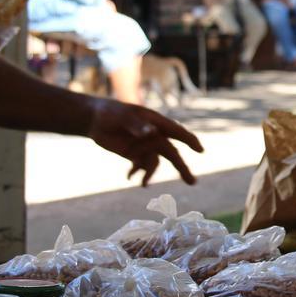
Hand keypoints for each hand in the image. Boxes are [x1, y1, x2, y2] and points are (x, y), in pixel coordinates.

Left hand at [88, 98, 203, 184]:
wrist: (95, 120)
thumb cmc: (111, 112)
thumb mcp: (123, 116)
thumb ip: (137, 125)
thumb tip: (152, 132)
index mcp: (156, 122)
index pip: (177, 132)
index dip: (189, 140)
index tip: (200, 150)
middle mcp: (155, 136)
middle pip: (172, 153)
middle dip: (182, 168)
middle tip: (192, 182)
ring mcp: (146, 146)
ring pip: (156, 163)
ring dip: (151, 174)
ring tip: (142, 184)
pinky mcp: (135, 155)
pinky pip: (142, 167)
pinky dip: (137, 173)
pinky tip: (129, 177)